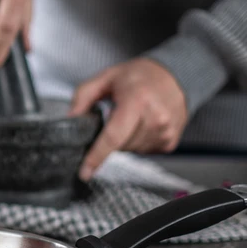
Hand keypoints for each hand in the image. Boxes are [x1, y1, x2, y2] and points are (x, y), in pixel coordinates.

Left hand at [68, 58, 187, 181]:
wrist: (175, 75)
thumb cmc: (140, 76)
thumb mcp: (106, 77)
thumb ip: (83, 96)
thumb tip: (71, 119)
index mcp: (137, 100)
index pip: (113, 136)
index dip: (96, 156)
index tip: (85, 172)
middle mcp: (155, 117)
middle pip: (120, 146)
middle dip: (112, 136)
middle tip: (117, 116)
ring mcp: (165, 131)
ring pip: (131, 150)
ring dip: (126, 139)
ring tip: (132, 118)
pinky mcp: (170, 140)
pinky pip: (143, 151)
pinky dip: (138, 141)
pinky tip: (143, 124)